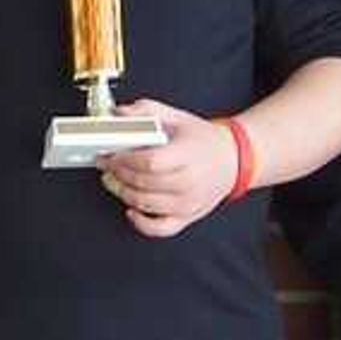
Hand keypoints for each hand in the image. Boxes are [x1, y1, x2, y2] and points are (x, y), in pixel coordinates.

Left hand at [95, 102, 236, 238]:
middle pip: (144, 184)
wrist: (233, 159)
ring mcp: (189, 202)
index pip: (150, 162)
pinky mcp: (187, 216)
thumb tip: (118, 113)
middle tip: (107, 165)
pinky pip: (160, 228)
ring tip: (114, 180)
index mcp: (188, 154)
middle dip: (118, 174)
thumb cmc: (203, 140)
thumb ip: (144, 111)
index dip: (124, 160)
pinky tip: (131, 209)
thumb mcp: (175, 117)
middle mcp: (190, 181)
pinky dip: (141, 223)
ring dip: (123, 193)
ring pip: (146, 205)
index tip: (110, 154)